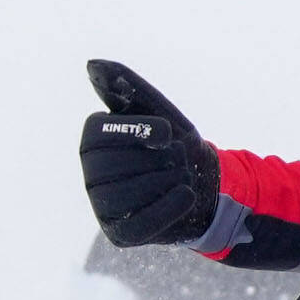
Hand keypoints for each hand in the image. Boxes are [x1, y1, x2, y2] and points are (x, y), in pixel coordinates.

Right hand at [79, 59, 220, 246]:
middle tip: (177, 158)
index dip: (137, 130)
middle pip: (115, 163)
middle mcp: (90, 177)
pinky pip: (141, 222)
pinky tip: (187, 194)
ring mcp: (103, 208)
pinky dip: (170, 205)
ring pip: (128, 193)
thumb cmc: (177, 145)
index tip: (168, 133)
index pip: (98, 133)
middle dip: (159, 158)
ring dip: (169, 180)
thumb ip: (126, 86)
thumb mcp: (158, 111)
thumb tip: (93, 65)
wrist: (209, 186)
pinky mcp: (122, 235)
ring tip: (181, 175)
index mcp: (93, 144)